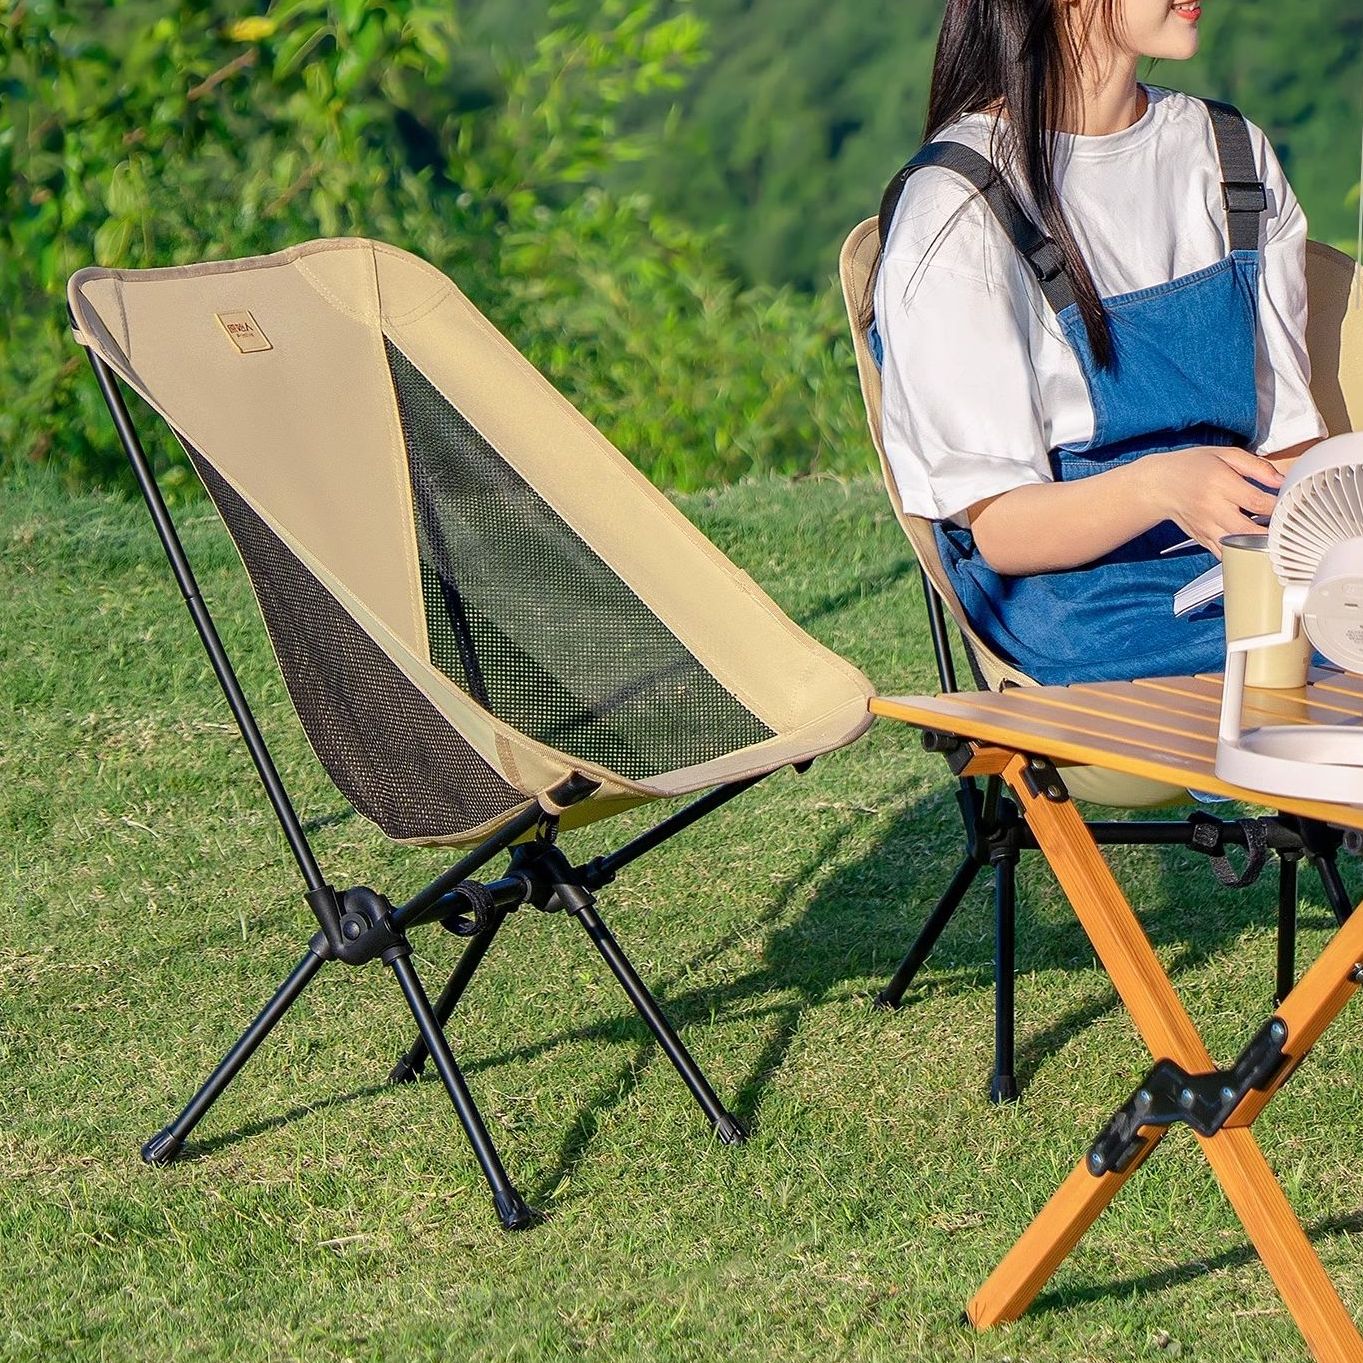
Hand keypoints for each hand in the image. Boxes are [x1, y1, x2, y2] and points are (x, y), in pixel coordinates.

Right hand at [1140, 445, 1283, 558]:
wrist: (1159, 485)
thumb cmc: (1191, 467)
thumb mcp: (1224, 454)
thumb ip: (1255, 466)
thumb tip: (1280, 479)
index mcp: (1220, 484)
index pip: (1258, 501)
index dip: (1280, 506)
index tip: (1291, 505)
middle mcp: (1212, 508)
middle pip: (1249, 530)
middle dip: (1272, 532)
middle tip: (1287, 529)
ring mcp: (1205, 526)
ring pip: (1237, 546)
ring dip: (1257, 547)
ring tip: (1273, 541)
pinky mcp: (1201, 538)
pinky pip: (1223, 553)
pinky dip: (1240, 553)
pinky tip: (1251, 547)